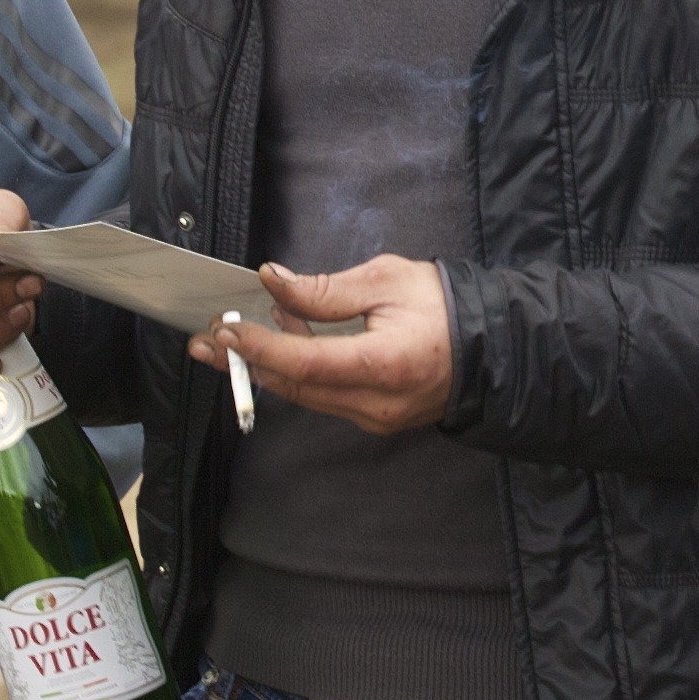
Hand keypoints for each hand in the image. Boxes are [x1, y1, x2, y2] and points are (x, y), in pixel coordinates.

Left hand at [195, 256, 453, 435]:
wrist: (493, 347)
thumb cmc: (445, 306)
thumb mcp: (387, 280)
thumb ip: (326, 289)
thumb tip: (274, 282)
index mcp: (382, 365)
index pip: (304, 364)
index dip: (259, 348)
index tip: (224, 330)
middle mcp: (375, 404)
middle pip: (296, 387)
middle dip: (246, 364)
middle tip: (205, 341)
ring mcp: (375, 418)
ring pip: (307, 395)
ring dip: (268, 367)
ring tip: (236, 337)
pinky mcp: (376, 419)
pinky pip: (325, 397)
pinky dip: (298, 372)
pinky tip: (285, 342)